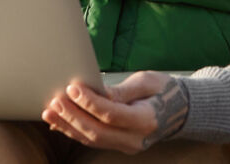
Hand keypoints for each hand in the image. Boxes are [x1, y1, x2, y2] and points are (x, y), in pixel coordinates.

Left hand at [41, 71, 188, 153]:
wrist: (180, 110)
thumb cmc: (164, 90)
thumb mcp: (148, 82)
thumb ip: (123, 90)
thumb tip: (98, 92)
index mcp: (147, 120)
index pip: (112, 114)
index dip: (90, 102)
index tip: (73, 88)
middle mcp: (137, 138)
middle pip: (98, 131)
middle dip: (73, 116)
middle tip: (56, 99)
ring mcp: (128, 146)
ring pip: (92, 140)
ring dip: (68, 126)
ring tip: (50, 111)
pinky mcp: (119, 145)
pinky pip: (93, 141)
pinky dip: (74, 131)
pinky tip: (58, 123)